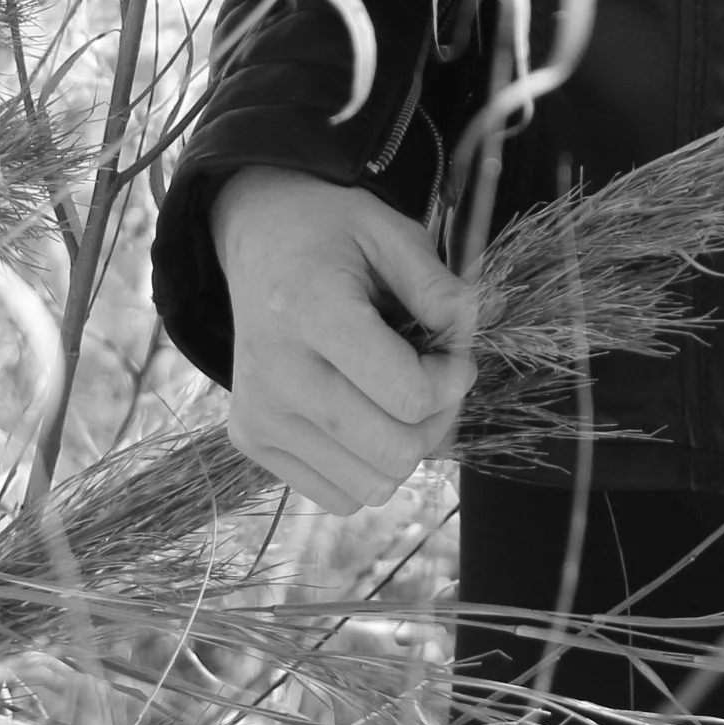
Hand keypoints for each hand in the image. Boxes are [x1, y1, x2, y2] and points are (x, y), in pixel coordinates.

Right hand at [213, 166, 475, 513]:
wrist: (255, 240)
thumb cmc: (329, 234)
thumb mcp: (388, 229)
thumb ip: (435, 283)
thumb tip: (472, 331)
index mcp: (309, 310)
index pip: (407, 395)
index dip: (454, 380)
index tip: (456, 352)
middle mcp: (276, 373)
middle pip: (394, 450)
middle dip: (438, 419)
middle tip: (437, 378)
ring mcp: (259, 416)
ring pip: (371, 486)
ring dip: (406, 447)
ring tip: (399, 396)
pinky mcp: (252, 441)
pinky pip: (339, 495)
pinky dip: (368, 466)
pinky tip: (365, 415)